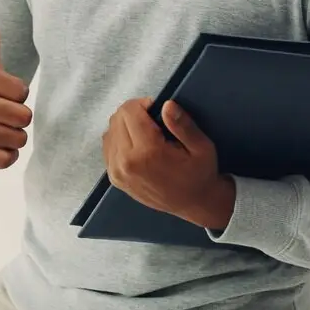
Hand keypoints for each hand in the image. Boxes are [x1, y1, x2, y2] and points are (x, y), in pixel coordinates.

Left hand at [102, 98, 235, 229]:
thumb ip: (182, 125)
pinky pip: (108, 146)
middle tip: (153, 122)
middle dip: (134, 113)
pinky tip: (137, 144)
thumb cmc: (200, 174)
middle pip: (117, 119)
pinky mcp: (114, 178)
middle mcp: (126, 162)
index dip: (143, 104)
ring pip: (110, 130)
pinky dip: (120, 138)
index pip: (129, 111)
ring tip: (146, 134)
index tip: (156, 110)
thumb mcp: (202, 147)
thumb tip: (166, 105)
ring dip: (126, 125)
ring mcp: (117, 172)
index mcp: (147, 153)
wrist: (193, 205)